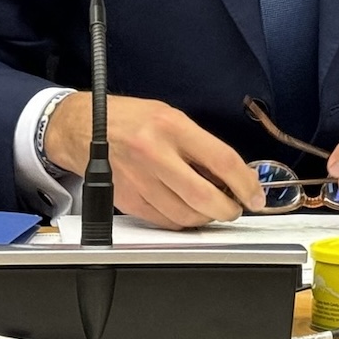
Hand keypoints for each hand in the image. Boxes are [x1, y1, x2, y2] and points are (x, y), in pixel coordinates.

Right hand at [44, 92, 265, 228]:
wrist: (83, 127)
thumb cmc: (131, 118)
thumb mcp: (171, 116)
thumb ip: (200, 144)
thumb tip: (232, 173)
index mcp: (171, 126)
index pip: (221, 160)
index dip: (245, 183)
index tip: (255, 195)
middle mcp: (155, 154)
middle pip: (204, 197)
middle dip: (228, 209)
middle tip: (237, 208)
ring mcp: (139, 180)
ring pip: (185, 215)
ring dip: (206, 218)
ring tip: (212, 208)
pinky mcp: (127, 200)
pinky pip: (164, 221)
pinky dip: (182, 221)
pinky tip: (188, 210)